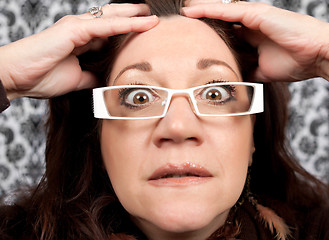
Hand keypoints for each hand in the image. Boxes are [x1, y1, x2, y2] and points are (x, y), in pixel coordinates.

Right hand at [0, 4, 158, 99]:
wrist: (18, 78)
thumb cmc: (41, 77)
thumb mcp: (78, 79)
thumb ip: (93, 76)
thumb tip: (108, 79)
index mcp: (81, 40)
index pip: (110, 32)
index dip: (128, 30)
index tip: (146, 33)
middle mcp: (81, 29)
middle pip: (113, 19)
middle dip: (134, 17)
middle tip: (153, 18)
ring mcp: (77, 27)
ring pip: (113, 18)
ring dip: (135, 17)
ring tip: (153, 17)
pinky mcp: (74, 29)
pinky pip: (106, 26)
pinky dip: (125, 24)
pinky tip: (142, 22)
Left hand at [183, 1, 328, 82]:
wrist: (316, 56)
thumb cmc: (295, 62)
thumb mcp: (263, 71)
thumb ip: (248, 73)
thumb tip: (236, 82)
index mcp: (252, 37)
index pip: (225, 34)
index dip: (208, 38)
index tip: (190, 44)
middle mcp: (250, 24)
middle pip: (219, 22)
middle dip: (201, 24)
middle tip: (180, 28)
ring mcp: (252, 16)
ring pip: (220, 12)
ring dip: (199, 13)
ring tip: (180, 15)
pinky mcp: (256, 13)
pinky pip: (227, 10)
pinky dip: (208, 10)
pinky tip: (191, 11)